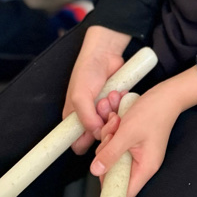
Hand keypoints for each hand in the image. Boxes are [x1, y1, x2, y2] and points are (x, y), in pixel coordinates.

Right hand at [63, 25, 131, 154]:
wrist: (105, 53)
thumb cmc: (86, 72)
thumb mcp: (80, 96)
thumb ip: (86, 117)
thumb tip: (96, 133)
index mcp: (74, 119)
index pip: (77, 144)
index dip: (86, 141)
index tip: (96, 131)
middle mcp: (88, 117)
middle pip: (98, 136)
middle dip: (104, 124)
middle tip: (106, 108)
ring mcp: (103, 111)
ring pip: (111, 125)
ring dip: (113, 112)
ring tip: (111, 96)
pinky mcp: (115, 104)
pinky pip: (121, 113)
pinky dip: (122, 105)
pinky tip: (119, 93)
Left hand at [90, 65, 196, 196]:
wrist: (167, 93)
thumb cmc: (153, 112)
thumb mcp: (127, 132)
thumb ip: (110, 153)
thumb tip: (96, 170)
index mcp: (145, 167)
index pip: (125, 193)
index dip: (110, 185)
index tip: (100, 168)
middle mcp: (142, 162)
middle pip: (115, 171)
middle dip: (107, 151)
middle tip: (110, 133)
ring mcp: (138, 152)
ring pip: (113, 153)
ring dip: (109, 136)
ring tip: (115, 119)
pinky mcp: (134, 141)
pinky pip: (117, 142)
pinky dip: (114, 130)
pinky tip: (117, 115)